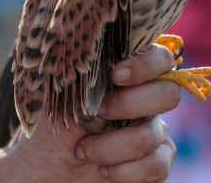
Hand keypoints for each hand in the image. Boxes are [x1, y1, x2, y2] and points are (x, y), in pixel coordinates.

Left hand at [9, 44, 180, 182]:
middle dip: (131, 105)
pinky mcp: (155, 165)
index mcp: (129, 77)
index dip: (146, 65)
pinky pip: (157, 165)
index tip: (116, 75)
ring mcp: (154, 133)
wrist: (41, 172)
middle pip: (169, 94)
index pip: (160, 58)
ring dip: (112, 147)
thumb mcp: (59, 93)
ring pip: (154, 134)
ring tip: (83, 151)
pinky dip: (126, 171)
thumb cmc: (49, 128)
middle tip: (98, 114)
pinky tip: (103, 171)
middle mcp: (147, 101)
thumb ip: (82, 67)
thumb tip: (85, 40)